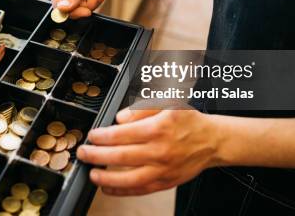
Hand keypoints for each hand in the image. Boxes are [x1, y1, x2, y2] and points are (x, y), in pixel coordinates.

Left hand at [76, 108, 224, 195]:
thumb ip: (140, 109)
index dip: (102, 136)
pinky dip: (122, 190)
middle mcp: (159, 150)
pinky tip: (108, 188)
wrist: (212, 141)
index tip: (92, 136)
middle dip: (97, 156)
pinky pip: (140, 189)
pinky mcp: (166, 182)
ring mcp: (163, 169)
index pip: (122, 134)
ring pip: (129, 178)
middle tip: (83, 153)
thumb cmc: (188, 121)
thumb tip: (119, 119)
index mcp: (157, 128)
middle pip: (121, 156)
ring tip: (92, 174)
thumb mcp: (166, 104)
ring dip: (106, 178)